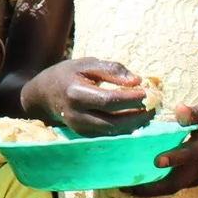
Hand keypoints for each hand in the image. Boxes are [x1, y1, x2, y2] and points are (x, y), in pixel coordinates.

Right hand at [22, 58, 153, 135]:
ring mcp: (78, 127)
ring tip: (147, 114)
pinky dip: (124, 128)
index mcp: (75, 93)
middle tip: (153, 107)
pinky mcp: (82, 134)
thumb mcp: (86, 64)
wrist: (43, 93)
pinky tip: (135, 119)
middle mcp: (75, 114)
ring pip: (111, 131)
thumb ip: (112, 69)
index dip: (129, 98)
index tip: (147, 92)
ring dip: (133, 125)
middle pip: (112, 121)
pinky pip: (107, 134)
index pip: (108, 100)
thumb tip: (137, 80)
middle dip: (136, 116)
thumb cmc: (67, 74)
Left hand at [125, 102, 197, 195]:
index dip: (174, 158)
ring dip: (149, 191)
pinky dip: (155, 189)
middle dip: (153, 186)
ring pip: (173, 188)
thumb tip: (178, 109)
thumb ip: (195, 113)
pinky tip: (135, 185)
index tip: (157, 160)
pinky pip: (173, 188)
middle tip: (127, 185)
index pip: (190, 154)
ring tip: (124, 188)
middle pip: (177, 182)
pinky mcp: (193, 182)